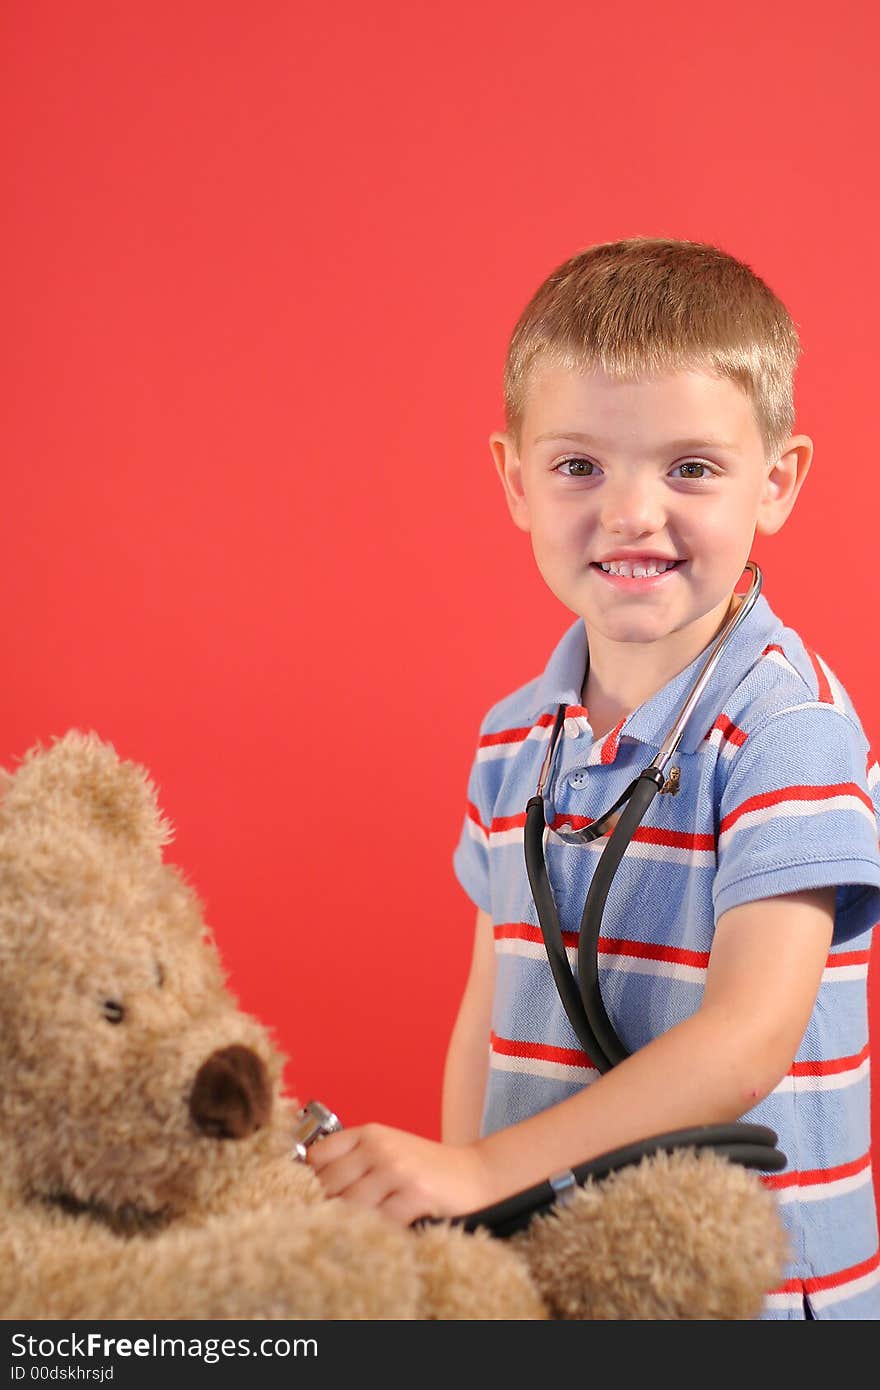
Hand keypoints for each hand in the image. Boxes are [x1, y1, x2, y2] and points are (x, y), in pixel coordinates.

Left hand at [304, 1122, 493, 1226]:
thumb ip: (354, 1161)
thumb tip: (310, 1187)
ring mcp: (397, 1171)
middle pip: (329, 1184)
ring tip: (354, 1230)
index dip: (309, 1179)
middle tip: (330, 1220)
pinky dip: (375, 1232)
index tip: (309, 1196)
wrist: (475, 1175)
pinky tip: (380, 1234)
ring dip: (349, 1222)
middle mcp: (380, 1148)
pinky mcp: (415, 1195)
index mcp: (369, 1133)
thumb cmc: (427, 1167)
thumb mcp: (388, 1150)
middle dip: (326, 1206)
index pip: (318, 1154)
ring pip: (350, 1206)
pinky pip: (378, 1222)